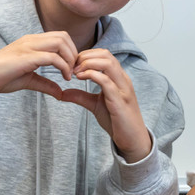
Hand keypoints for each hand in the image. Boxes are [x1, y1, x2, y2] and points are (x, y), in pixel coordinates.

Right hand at [0, 31, 77, 102]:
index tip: (72, 69)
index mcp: (32, 42)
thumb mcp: (28, 80)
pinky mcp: (26, 57)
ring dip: (70, 59)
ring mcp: (28, 46)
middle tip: (74, 71)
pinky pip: (52, 57)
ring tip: (69, 74)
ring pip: (60, 43)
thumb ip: (45, 84)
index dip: (71, 51)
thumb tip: (60, 93)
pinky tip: (64, 78)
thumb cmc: (1, 77)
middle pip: (64, 37)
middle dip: (74, 53)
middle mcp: (32, 40)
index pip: (60, 37)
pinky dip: (63, 67)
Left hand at [58, 48, 151, 162]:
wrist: (132, 139)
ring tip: (75, 72)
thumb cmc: (117, 121)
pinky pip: (106, 81)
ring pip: (107, 63)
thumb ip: (80, 96)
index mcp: (119, 78)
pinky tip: (80, 78)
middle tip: (71, 67)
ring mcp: (123, 89)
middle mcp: (123, 80)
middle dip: (85, 56)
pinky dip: (91, 75)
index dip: (86, 55)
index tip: (72, 65)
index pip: (104, 55)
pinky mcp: (120, 100)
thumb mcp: (95, 105)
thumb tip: (62, 93)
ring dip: (88, 64)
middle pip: (106, 54)